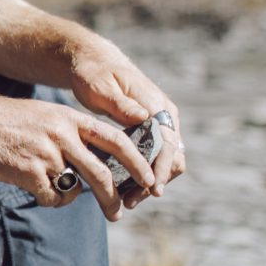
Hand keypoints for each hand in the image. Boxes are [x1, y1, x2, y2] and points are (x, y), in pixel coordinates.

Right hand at [0, 93, 163, 220]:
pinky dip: (52, 200)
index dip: (137, 161)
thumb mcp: (42, 115)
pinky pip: (52, 196)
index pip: (116, 139)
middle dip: (115, 196)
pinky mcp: (28, 172)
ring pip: (78, 186)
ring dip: (82, 201)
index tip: (148, 178)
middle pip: (102, 170)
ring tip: (84, 208)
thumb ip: (68, 132)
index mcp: (69, 118)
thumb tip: (91, 158)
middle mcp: (62, 134)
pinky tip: (43, 194)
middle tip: (120, 211)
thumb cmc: (0, 120)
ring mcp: (45, 153)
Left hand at [65, 37, 187, 192]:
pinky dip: (144, 174)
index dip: (161, 167)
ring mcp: (160, 123)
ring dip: (149, 181)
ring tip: (127, 201)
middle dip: (156, 181)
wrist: (94, 64)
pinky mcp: (151, 130)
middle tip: (131, 201)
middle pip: (172, 156)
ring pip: (166, 160)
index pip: (167, 141)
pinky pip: (155, 157)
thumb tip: (143, 117)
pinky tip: (125, 188)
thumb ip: (120, 103)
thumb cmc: (93, 73)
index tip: (153, 188)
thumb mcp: (100, 86)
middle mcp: (165, 114)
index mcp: (156, 104)